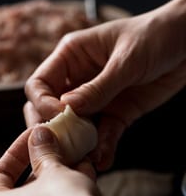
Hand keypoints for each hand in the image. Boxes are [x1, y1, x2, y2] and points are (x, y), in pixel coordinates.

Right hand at [24, 0, 185, 168]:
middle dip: (53, 128)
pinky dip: (102, 147)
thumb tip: (67, 109)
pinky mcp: (117, 112)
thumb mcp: (126, 60)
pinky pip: (103, 133)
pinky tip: (103, 160)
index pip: (39, 84)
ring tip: (84, 159)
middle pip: (48, 108)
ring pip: (74, 126)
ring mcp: (96, 98)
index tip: (59, 116)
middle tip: (63, 144)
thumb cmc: (156, 35)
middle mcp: (77, 78)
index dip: (43, 102)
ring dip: (77, 143)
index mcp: (70, 56)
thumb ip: (98, 87)